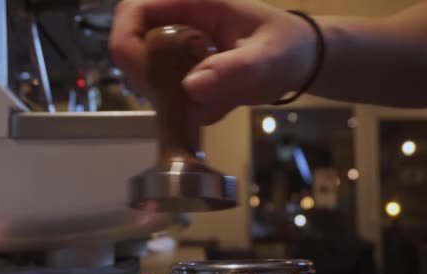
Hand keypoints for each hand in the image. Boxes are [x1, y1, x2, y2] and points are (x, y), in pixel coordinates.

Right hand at [110, 0, 317, 124]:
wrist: (300, 62)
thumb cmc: (287, 48)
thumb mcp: (268, 59)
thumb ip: (234, 70)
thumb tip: (190, 88)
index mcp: (194, 4)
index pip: (135, 9)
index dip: (126, 40)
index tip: (142, 75)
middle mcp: (178, 24)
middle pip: (131, 43)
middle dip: (143, 75)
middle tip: (173, 99)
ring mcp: (179, 51)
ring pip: (145, 73)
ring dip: (165, 97)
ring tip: (207, 101)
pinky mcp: (184, 74)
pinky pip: (167, 95)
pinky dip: (183, 110)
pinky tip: (217, 106)